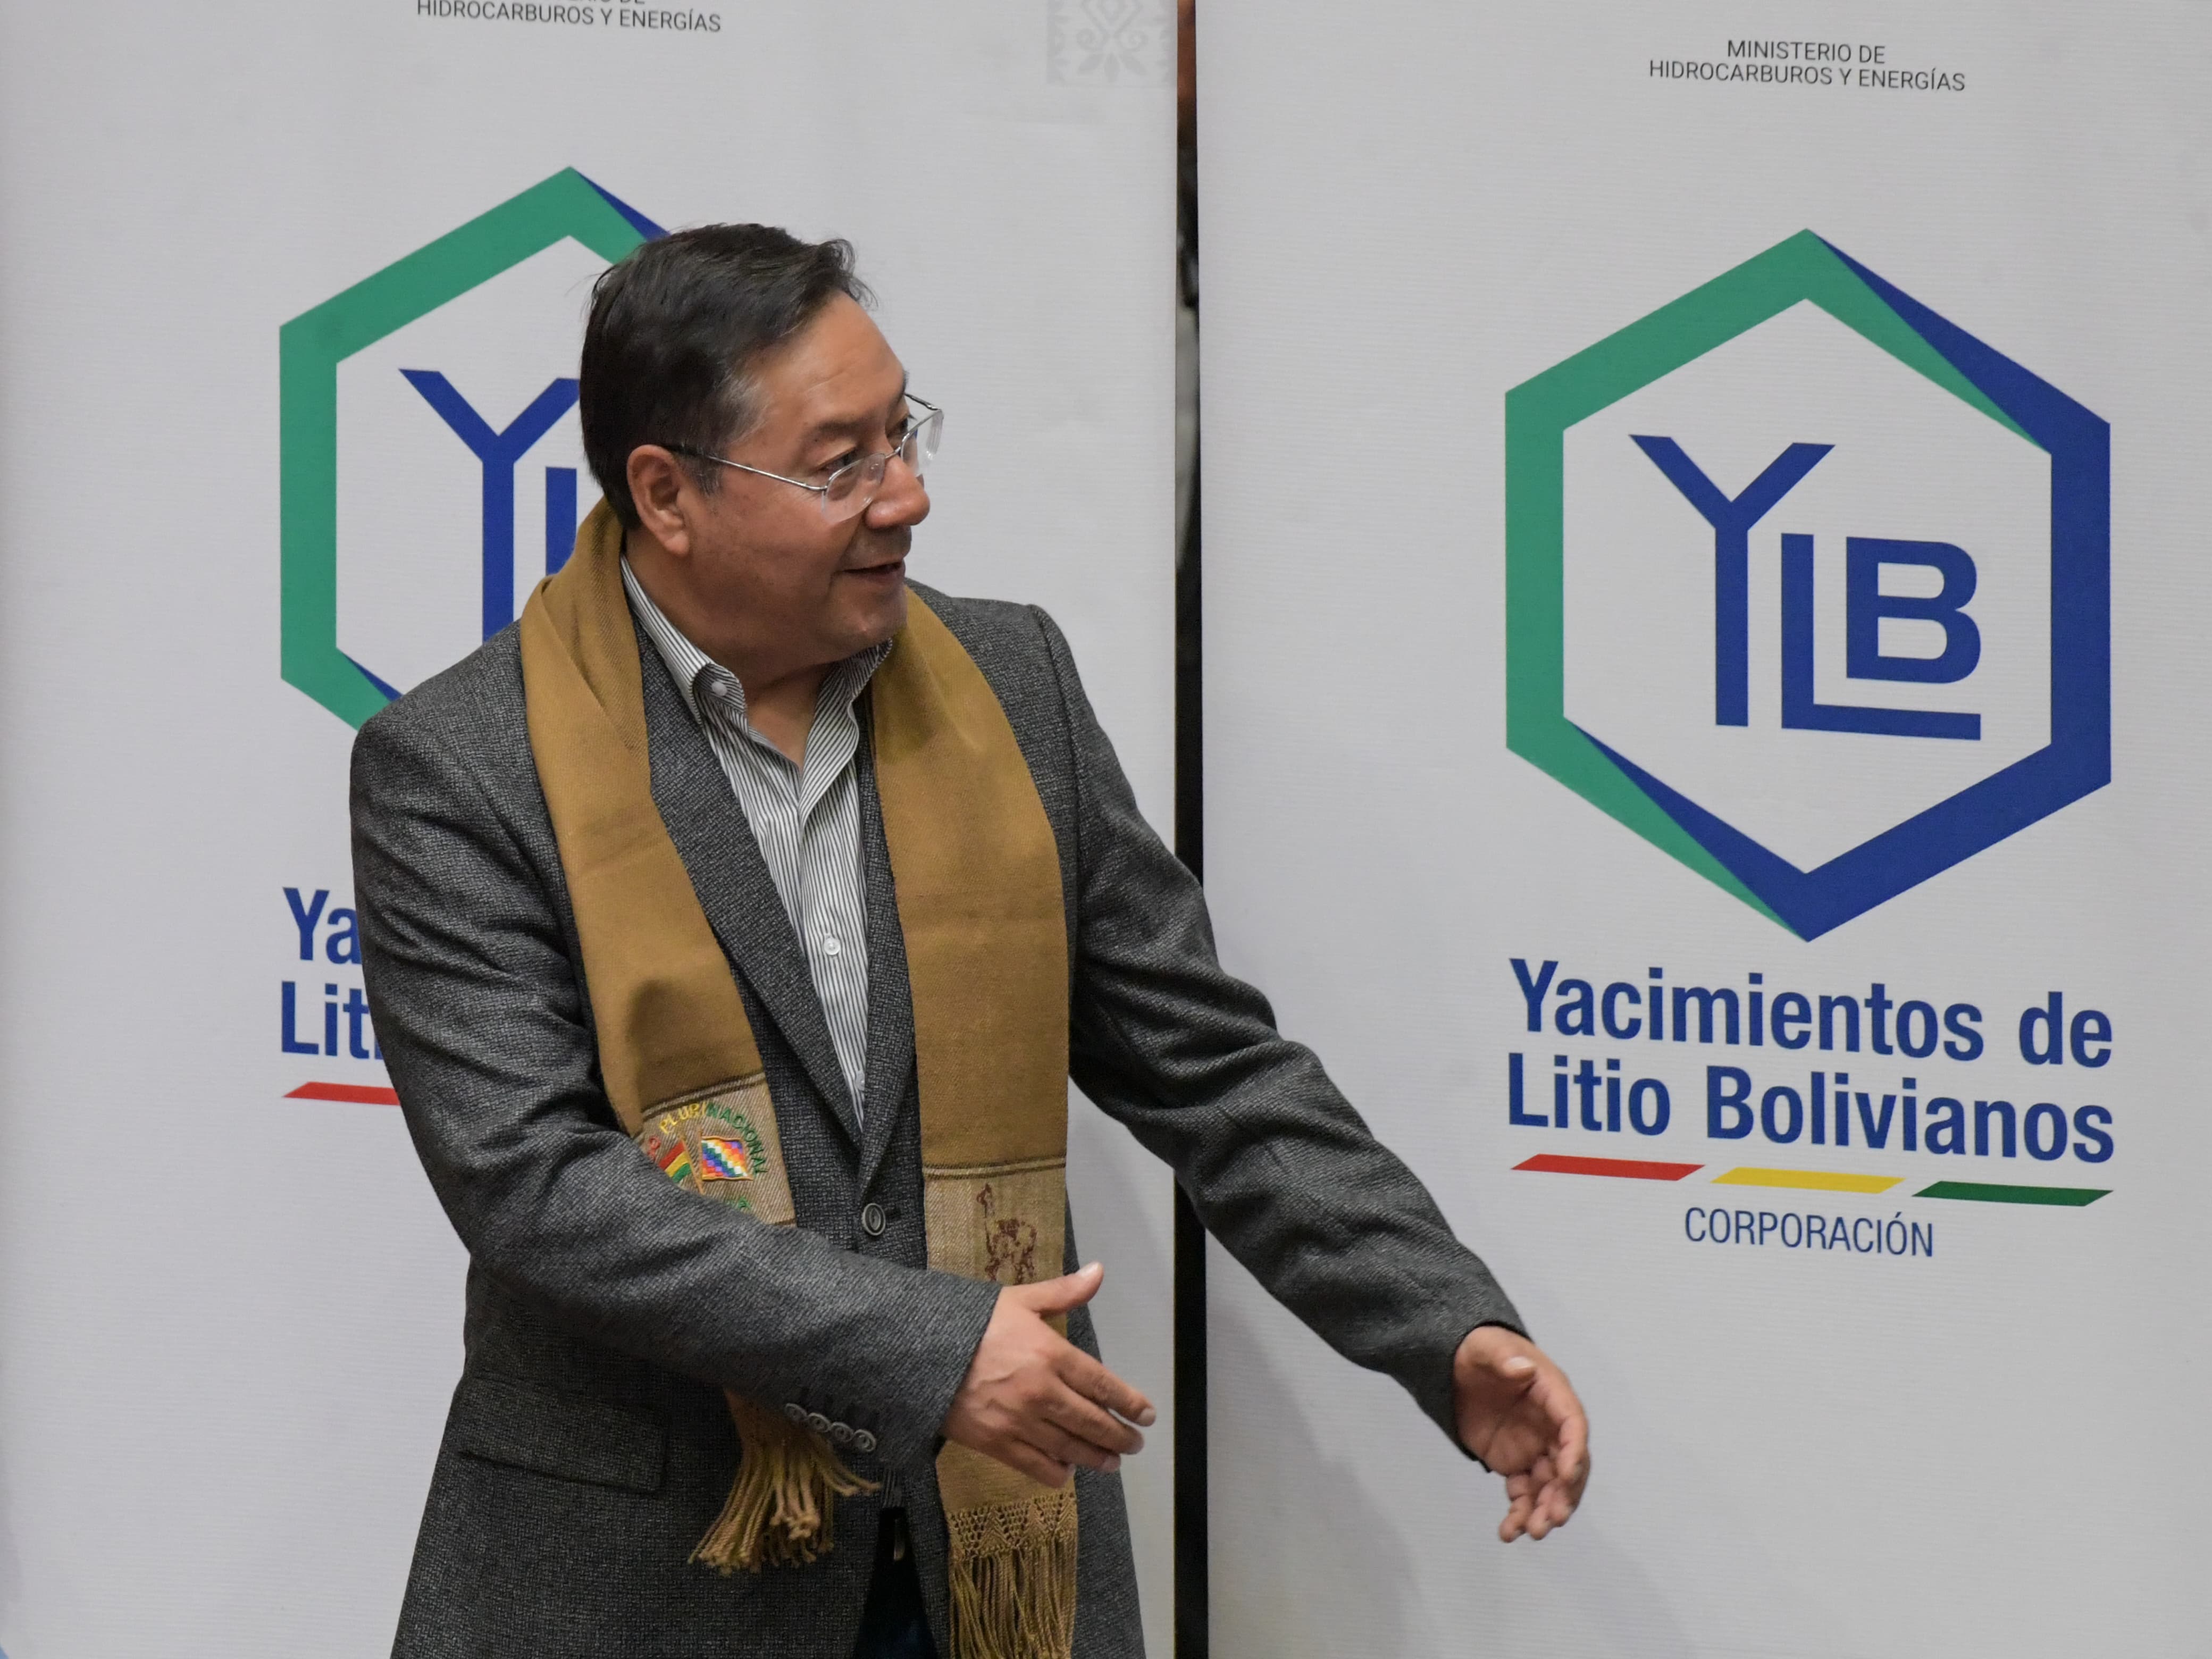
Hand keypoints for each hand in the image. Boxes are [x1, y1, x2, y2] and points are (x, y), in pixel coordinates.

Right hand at [941, 1262, 1156, 1487]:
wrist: (917, 1350)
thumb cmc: (971, 1322)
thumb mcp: (1019, 1300)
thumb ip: (1063, 1292)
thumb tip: (1099, 1272)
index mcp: (1052, 1354)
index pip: (1103, 1385)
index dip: (1130, 1403)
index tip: (1147, 1416)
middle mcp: (1042, 1392)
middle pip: (1094, 1423)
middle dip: (1120, 1437)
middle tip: (1135, 1444)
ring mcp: (1020, 1422)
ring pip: (1071, 1449)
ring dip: (1097, 1458)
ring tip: (1111, 1462)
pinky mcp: (996, 1444)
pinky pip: (1037, 1467)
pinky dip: (1057, 1472)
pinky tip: (1067, 1469)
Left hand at [1452, 1325, 1588, 1541]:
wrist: (1458, 1365)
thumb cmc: (1479, 1350)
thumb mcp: (1487, 1347)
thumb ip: (1503, 1357)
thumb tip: (1523, 1368)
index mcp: (1552, 1394)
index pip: (1572, 1424)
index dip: (1573, 1451)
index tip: (1566, 1475)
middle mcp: (1550, 1426)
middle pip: (1567, 1464)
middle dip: (1563, 1493)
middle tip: (1553, 1519)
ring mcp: (1534, 1447)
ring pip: (1548, 1486)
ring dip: (1543, 1510)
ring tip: (1531, 1532)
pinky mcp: (1515, 1463)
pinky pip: (1523, 1493)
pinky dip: (1518, 1513)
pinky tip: (1508, 1532)